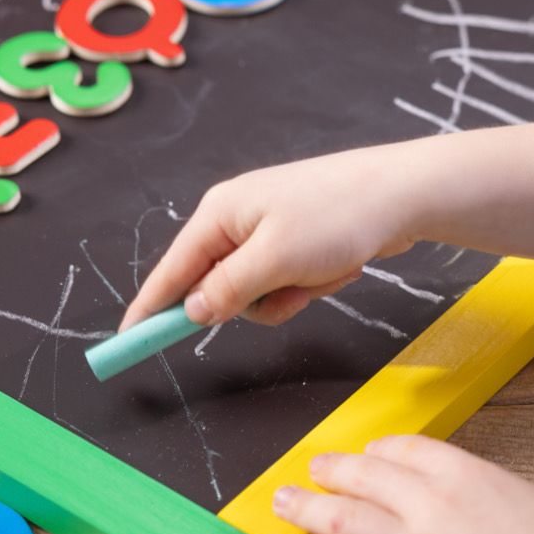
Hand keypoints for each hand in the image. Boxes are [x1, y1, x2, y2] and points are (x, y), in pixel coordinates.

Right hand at [118, 143, 419, 330]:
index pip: (171, 269)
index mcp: (220, 213)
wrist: (404, 194)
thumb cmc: (338, 217)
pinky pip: (288, 283)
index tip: (129, 338)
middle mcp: (237, 219)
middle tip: (291, 290)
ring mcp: (269, 230)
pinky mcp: (298, 241)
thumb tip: (192, 311)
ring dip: (291, 294)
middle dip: (257, 299)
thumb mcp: (275, 260)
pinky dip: (312, 284)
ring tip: (322, 272)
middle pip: (218, 286)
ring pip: (257, 293)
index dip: (151, 307)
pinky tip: (339, 264)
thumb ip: (227, 289)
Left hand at [276, 435, 533, 533]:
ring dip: (308, 508)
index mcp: (468, 475)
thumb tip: (492, 510)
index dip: (377, 454)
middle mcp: (433, 504)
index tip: (367, 457)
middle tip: (313, 470)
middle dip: (332, 470)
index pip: (405, 451)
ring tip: (287, 504)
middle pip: (365, 476)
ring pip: (344, 518)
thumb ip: (500, 504)